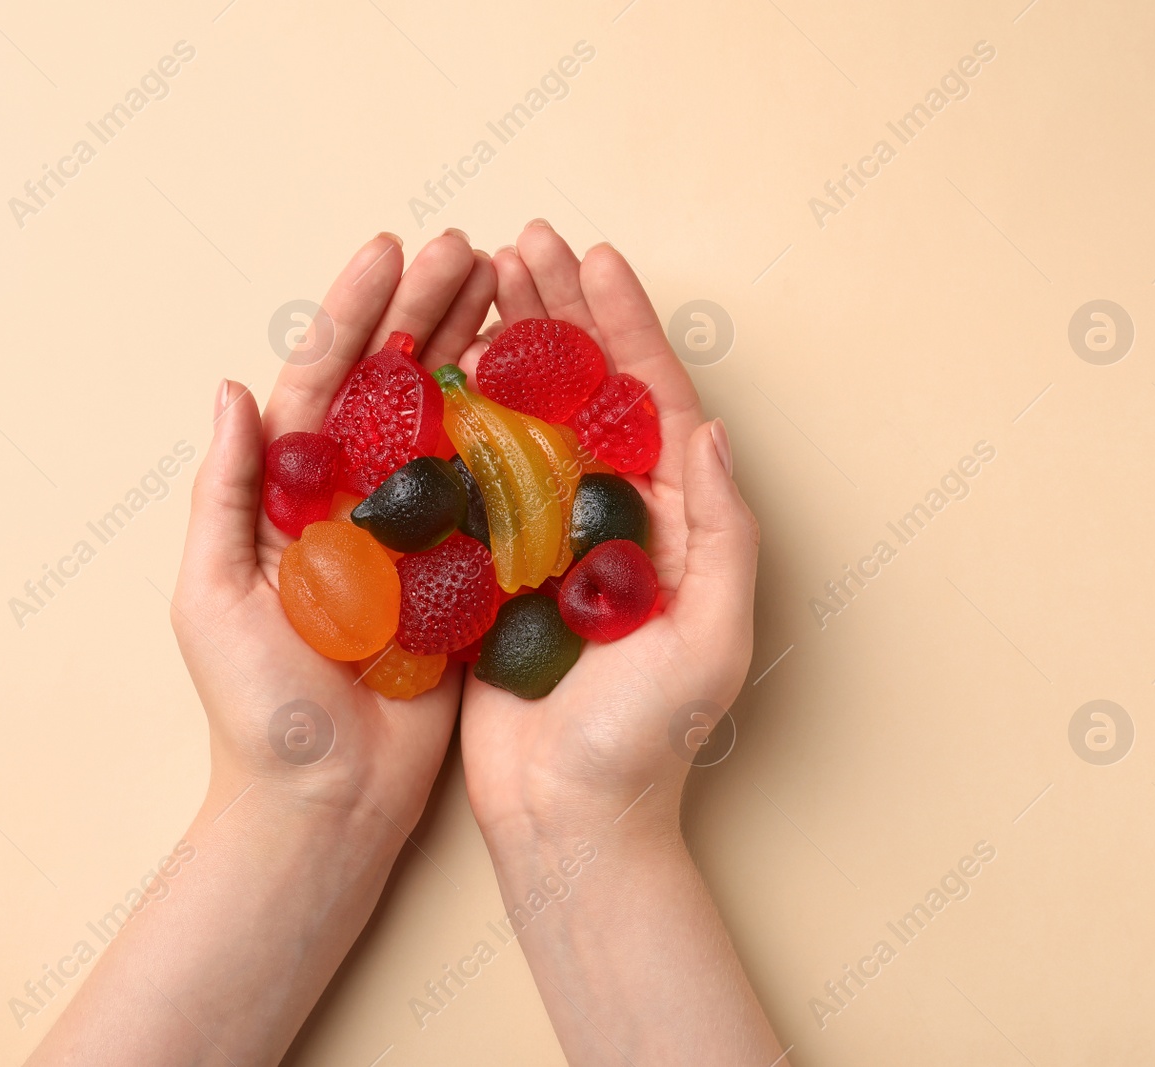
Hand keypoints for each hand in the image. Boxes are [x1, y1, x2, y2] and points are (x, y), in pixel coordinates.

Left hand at [27, 231, 498, 1066]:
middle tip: (473, 248)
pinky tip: (543, 383)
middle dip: (429, 312)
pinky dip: (515, 434)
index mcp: (289, 494)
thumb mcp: (212, 597)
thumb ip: (225, 494)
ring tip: (512, 288)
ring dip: (476, 353)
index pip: (322, 381)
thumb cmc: (258, 708)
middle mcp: (353, 500)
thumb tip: (231, 388)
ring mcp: (412, 533)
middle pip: (393, 385)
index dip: (355, 314)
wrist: (326, 802)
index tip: (390, 251)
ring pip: (448, 422)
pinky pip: (491, 490)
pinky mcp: (461, 572)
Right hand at [458, 222, 758, 843]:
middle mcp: (608, 514)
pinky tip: (432, 368)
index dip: (623, 322)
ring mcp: (545, 535)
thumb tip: (711, 430)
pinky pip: (472, 475)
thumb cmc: (646, 741)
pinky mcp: (489, 565)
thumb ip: (722, 534)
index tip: (594, 257)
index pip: (650, 398)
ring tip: (479, 281)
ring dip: (504, 347)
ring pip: (524, 418)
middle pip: (583, 390)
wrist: (567, 818)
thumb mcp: (711, 638)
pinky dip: (454, 417)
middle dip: (558, 311)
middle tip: (522, 244)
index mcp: (669, 518)